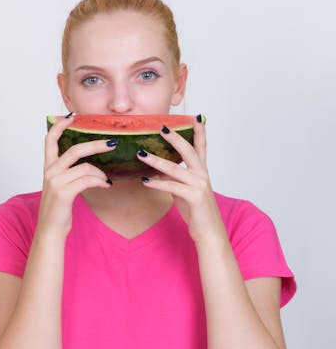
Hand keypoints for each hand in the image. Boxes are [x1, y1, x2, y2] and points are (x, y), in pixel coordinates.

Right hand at [37, 114, 111, 235]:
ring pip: (85, 166)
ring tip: (106, 180)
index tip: (70, 117)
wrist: (50, 230)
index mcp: (47, 168)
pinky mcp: (64, 192)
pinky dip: (100, 181)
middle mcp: (50, 171)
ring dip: (100, 172)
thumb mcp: (60, 187)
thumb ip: (70, 173)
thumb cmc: (58, 209)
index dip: (59, 126)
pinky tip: (106, 185)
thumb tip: (93, 165)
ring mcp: (56, 181)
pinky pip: (88, 180)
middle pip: (75, 149)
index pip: (49, 140)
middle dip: (96, 144)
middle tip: (112, 143)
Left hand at [137, 118, 224, 243]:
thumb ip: (174, 179)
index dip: (199, 132)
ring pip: (175, 168)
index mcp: (202, 172)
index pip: (201, 147)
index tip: (196, 116)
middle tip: (162, 126)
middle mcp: (202, 175)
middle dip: (175, 137)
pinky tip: (145, 181)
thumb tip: (157, 172)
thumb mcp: (183, 191)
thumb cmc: (196, 210)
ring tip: (140, 154)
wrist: (208, 231)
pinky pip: (172, 187)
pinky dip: (157, 183)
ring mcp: (199, 185)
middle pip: (189, 151)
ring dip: (156, 161)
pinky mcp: (194, 196)